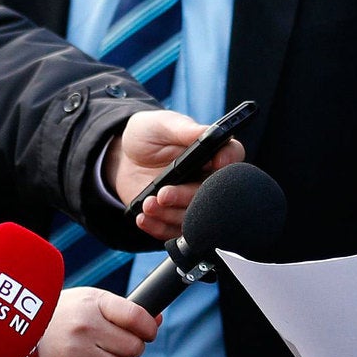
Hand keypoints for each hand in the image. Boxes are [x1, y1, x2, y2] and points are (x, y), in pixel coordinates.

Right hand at [36, 287, 158, 356]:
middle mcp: (85, 327)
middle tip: (122, 342)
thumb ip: (125, 309)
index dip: (149, 327)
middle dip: (133, 346)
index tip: (149, 331)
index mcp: (94, 304)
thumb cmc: (66, 312)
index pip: (137, 317)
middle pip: (133, 347)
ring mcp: (76, 351)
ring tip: (104, 351)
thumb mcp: (93, 300)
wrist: (26, 330)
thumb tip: (157, 319)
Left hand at [103, 110, 244, 240]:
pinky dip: (159, 228)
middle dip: (187, 196)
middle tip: (163, 193)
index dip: (228, 160)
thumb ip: (184, 129)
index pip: (233, 155)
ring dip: (169, 214)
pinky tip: (144, 216)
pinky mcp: (175, 217)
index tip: (215, 162)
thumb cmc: (146, 135)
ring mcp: (191, 200)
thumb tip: (208, 132)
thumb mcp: (162, 124)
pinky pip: (175, 232)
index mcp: (211, 150)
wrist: (123, 159)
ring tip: (148, 203)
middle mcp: (207, 178)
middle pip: (213, 195)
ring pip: (195, 218)